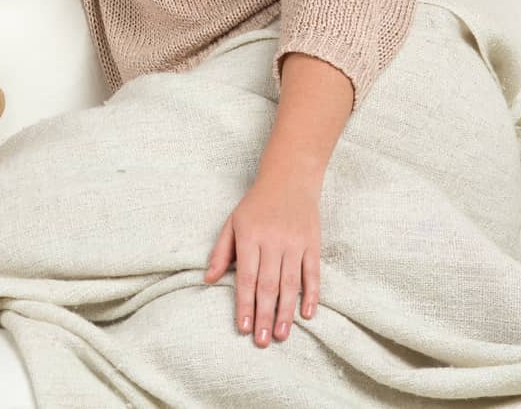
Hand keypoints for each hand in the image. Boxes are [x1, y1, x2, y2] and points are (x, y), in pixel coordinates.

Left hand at [201, 168, 322, 347]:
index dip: (245, 304)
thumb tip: (207, 279)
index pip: (246, 277)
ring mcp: (295, 243)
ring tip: (281, 335)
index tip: (244, 328)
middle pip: (268, 285)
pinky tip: (307, 314)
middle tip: (262, 341)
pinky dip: (311, 294)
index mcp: (250, 236)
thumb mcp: (232, 222)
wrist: (289, 178)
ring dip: (286, 312)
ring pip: (291, 283)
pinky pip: (312, 273)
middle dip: (264, 315)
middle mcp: (273, 240)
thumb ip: (220, 251)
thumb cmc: (255, 204)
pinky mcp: (313, 243)